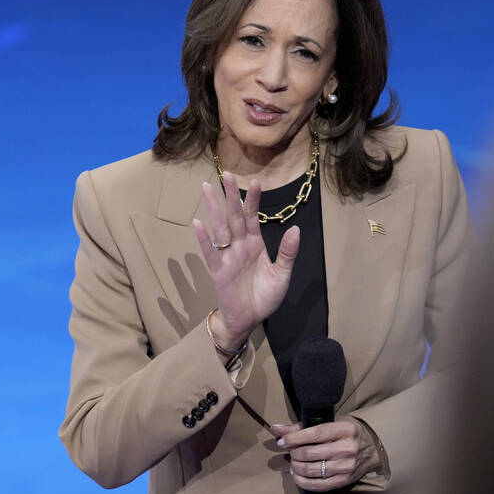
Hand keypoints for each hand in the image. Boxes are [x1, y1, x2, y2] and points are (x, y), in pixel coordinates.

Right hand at [192, 174, 298, 347]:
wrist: (250, 320)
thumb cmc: (265, 296)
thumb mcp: (282, 274)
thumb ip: (287, 253)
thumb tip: (296, 229)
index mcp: (255, 244)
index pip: (253, 217)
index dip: (254, 201)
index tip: (256, 182)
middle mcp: (239, 246)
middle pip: (234, 216)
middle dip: (230, 196)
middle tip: (226, 174)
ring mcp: (227, 256)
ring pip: (220, 228)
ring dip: (214, 209)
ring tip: (207, 188)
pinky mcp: (218, 271)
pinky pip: (210, 252)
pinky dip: (203, 239)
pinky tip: (197, 223)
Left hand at [271, 417, 382, 491]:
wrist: (373, 449)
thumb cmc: (349, 433)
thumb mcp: (332, 423)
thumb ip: (303, 426)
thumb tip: (276, 428)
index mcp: (345, 430)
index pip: (314, 434)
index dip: (294, 438)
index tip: (282, 441)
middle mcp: (347, 448)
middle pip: (310, 453)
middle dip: (294, 453)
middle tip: (290, 451)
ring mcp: (346, 466)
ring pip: (311, 470)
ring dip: (296, 466)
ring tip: (294, 462)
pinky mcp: (344, 481)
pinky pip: (317, 485)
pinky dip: (302, 481)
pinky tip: (297, 474)